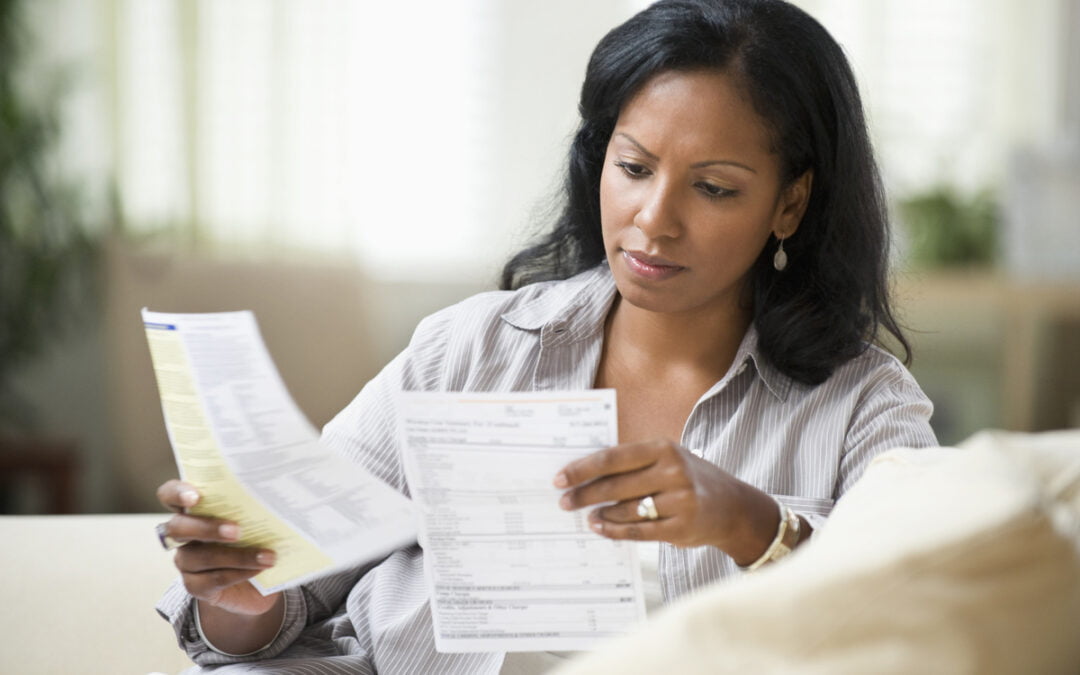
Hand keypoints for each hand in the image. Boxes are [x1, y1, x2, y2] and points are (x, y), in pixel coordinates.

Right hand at [156, 479, 279, 616]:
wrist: (256, 583)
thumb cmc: (254, 538)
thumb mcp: (255, 518)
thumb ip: (254, 505)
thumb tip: (276, 494)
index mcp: (193, 509)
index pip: (170, 494)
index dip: (177, 493)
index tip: (195, 497)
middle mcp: (183, 535)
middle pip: (178, 527)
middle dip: (207, 528)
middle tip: (237, 530)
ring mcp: (186, 561)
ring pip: (200, 557)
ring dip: (237, 556)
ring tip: (267, 556)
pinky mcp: (195, 586)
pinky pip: (211, 580)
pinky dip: (238, 574)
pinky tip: (259, 570)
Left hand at [553, 440, 778, 556]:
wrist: (732, 507)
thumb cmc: (688, 479)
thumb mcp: (667, 460)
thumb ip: (633, 464)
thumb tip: (585, 474)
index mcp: (663, 448)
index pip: (613, 457)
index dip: (582, 469)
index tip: (560, 478)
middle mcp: (672, 472)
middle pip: (615, 485)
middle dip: (584, 494)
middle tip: (564, 502)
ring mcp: (679, 500)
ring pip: (625, 510)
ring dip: (600, 514)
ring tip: (584, 516)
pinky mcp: (681, 527)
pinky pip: (638, 531)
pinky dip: (615, 531)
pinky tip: (601, 528)